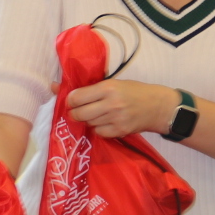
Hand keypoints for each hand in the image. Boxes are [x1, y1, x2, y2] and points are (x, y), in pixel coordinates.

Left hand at [65, 80, 182, 138]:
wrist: (157, 106)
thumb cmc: (135, 91)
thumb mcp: (114, 83)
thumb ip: (90, 87)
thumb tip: (56, 87)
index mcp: (108, 88)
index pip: (77, 97)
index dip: (70, 100)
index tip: (72, 100)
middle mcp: (111, 104)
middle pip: (79, 113)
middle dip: (74, 113)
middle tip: (78, 110)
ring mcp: (116, 119)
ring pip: (88, 123)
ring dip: (88, 120)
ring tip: (96, 114)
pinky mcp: (120, 131)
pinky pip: (99, 132)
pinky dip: (98, 128)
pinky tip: (104, 122)